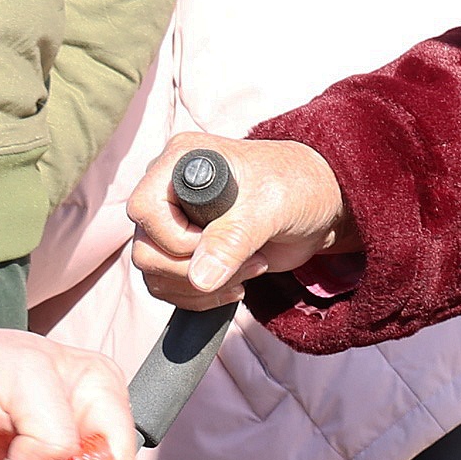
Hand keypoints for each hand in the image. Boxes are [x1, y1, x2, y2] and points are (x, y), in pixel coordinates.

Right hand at [127, 135, 342, 303]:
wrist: (316, 205)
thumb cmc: (295, 186)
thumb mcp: (268, 207)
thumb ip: (232, 239)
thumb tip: (199, 278)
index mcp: (180, 163)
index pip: (144, 210)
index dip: (176, 237)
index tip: (222, 236)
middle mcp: (169, 192)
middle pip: (145, 250)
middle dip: (195, 269)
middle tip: (245, 259)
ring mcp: (175, 225)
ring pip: (155, 276)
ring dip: (203, 287)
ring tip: (249, 268)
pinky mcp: (186, 252)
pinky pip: (170, 289)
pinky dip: (202, 297)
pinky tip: (237, 282)